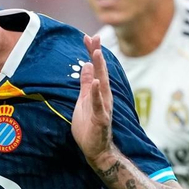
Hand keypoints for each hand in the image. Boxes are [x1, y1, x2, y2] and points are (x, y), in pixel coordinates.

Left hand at [71, 35, 114, 166]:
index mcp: (99, 92)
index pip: (96, 68)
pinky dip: (98, 93)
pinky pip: (99, 104)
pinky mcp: (101, 119)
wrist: (96, 150)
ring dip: (100, 69)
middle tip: (94, 37)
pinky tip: (97, 82)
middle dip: (97, 54)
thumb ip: (86, 84)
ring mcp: (104, 107)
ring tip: (97, 53)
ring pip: (102, 85)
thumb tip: (87, 66)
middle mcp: (104, 97)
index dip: (92, 53)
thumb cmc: (89, 127)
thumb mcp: (84, 101)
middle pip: (101, 72)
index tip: (88, 37)